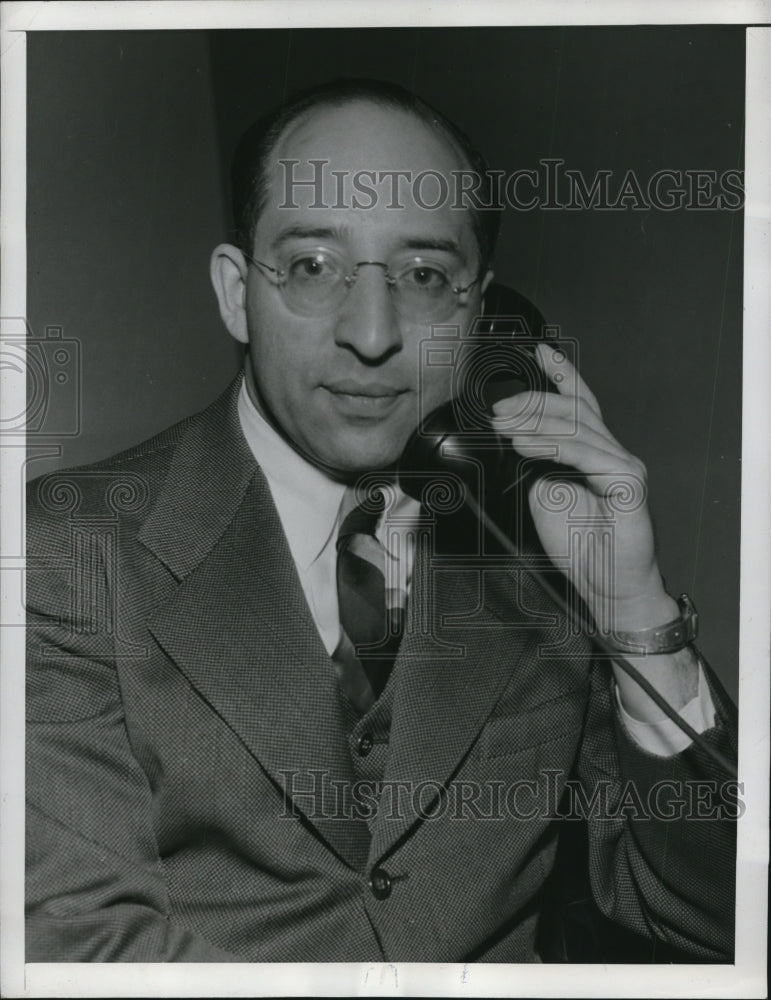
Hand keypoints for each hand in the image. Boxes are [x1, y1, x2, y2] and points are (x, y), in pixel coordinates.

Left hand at [490, 342, 676, 634]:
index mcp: (595, 453)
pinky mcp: (629, 483)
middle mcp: (614, 453)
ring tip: (503, 427)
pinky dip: (552, 447)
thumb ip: (537, 465)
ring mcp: (624, 465)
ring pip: (578, 429)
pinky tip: (526, 445)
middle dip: (533, 402)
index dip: (563, 374)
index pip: (581, 403)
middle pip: (575, 411)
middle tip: (498, 410)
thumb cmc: (581, 546)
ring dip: (535, 424)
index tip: (540, 352)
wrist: (608, 585)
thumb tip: (514, 438)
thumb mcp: (545, 496)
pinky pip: (586, 456)